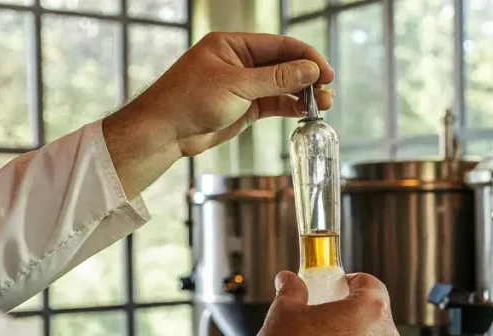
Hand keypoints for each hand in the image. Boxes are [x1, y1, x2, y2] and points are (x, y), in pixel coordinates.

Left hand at [102, 32, 334, 197]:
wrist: (165, 132)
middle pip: (284, 65)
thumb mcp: (237, 86)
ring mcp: (242, 85)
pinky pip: (273, 103)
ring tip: (322, 105)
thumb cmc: (188, 100)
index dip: (306, 57)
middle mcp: (240, 62)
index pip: (280, 45)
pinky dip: (289, 107)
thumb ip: (276, 79)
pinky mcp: (243, 107)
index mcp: (233, 45)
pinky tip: (304, 112)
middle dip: (308, 78)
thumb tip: (309, 70)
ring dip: (302, 95)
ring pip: (281, 86)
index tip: (325, 73)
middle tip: (327, 93)